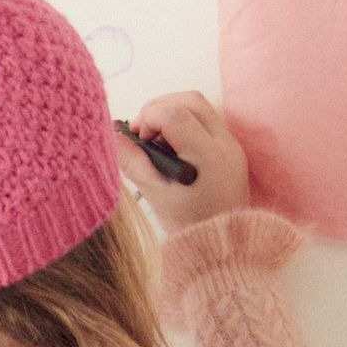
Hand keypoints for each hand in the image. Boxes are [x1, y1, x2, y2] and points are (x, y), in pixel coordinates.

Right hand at [118, 94, 249, 225]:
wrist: (224, 246)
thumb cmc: (190, 225)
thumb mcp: (155, 194)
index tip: (139, 138)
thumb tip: (113, 136)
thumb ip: (132, 161)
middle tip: (145, 132)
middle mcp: (225, 145)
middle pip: (191, 100)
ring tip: (158, 142)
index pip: (174, 114)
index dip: (149, 117)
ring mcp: (232, 146)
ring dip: (174, 114)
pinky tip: (173, 150)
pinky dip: (187, 125)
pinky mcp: (233, 151)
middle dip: (161, 108)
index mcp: (208, 155)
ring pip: (201, 108)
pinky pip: (208, 123)